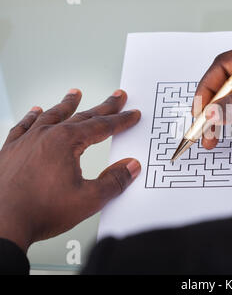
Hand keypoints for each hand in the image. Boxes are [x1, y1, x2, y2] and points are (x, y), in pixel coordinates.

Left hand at [0, 89, 140, 251]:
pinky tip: (35, 111)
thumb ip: (114, 181)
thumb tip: (130, 166)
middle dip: (103, 107)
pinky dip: (32, 117)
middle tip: (116, 97)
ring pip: (51, 116)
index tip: (131, 114)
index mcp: (65, 142)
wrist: (0, 225)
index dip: (121, 120)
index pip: (102, 126)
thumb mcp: (89, 199)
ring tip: (75, 94)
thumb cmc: (38, 211)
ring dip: (67, 105)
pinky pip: (23, 126)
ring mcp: (25, 141)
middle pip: (81, 116)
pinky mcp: (9, 151)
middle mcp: (45, 135)